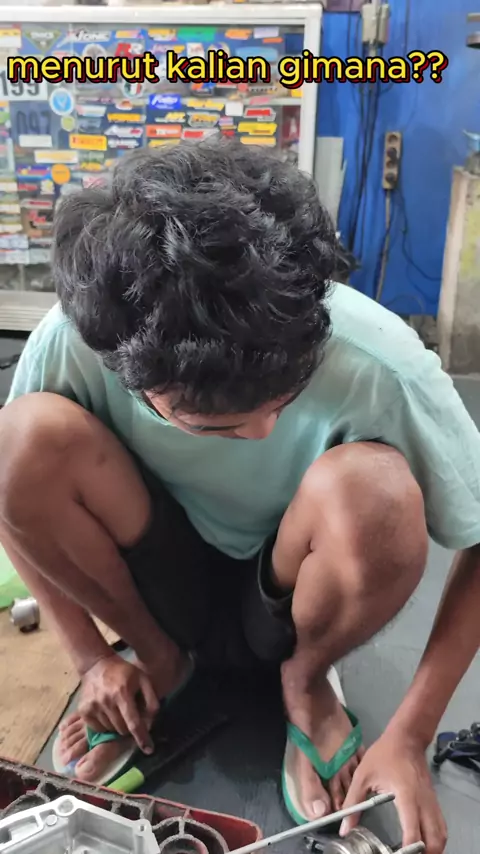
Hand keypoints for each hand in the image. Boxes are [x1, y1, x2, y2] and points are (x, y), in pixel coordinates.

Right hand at [78, 654, 158, 753]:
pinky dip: (105, 726)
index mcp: (123, 693)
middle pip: (122, 729)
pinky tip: (108, 713)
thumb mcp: (143, 679)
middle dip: (130, 728)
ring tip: (118, 711)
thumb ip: (151, 700)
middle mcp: (106, 701)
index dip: (142, 738)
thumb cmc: (124, 672)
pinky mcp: (84, 711)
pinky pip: (98, 729)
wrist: (96, 665)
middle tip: (131, 716)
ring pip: (110, 730)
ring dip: (117, 726)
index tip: (149, 750)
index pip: (134, 722)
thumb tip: (151, 721)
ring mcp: (93, 707)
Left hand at [340, 730, 446, 853]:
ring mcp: (431, 802)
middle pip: (434, 840)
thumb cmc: (384, 754)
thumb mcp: (363, 776)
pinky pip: (440, 826)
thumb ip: (353, 803)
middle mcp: (423, 803)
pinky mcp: (433, 801)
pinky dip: (435, 838)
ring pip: (441, 835)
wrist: (406, 737)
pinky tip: (423, 843)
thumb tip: (344, 829)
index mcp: (406, 797)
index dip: (408, 849)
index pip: (413, 832)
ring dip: (432, 849)